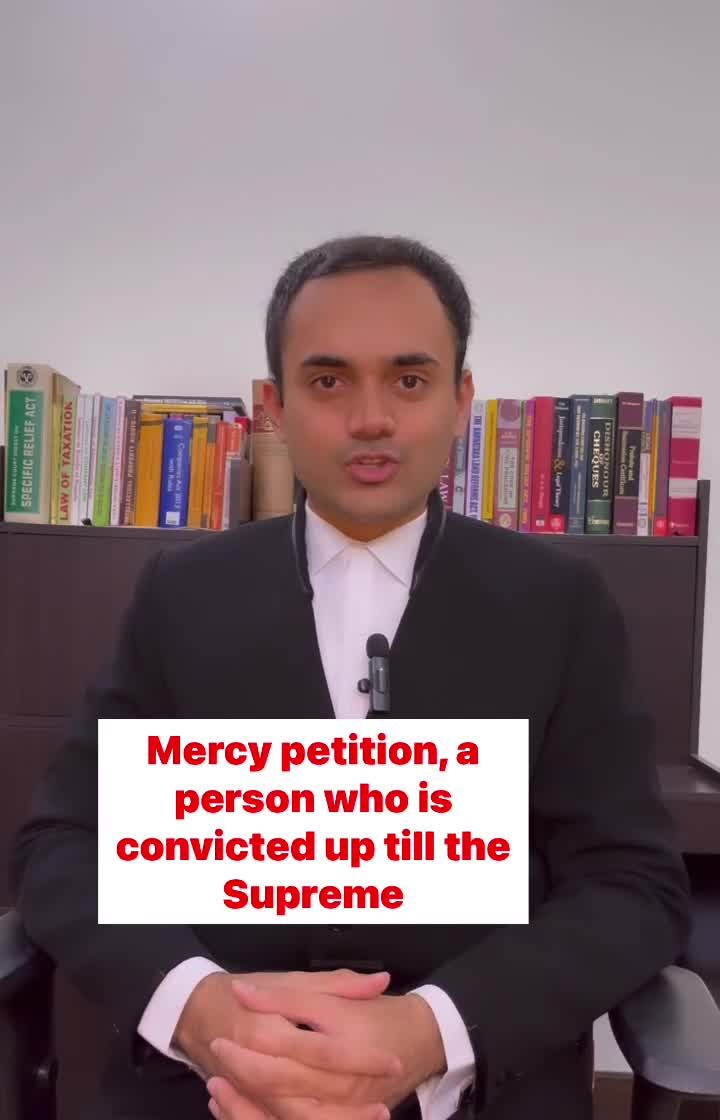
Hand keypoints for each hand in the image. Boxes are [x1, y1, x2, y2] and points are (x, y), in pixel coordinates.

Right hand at [174, 968, 398, 1119]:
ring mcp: (251, 1091)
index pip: (322, 1051)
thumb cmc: (248, 992)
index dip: (360, 1059)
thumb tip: (380, 982)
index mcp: (268, 1030)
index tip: (393, 1061)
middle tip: (388, 1101)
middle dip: (352, 1103)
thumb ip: (337, 984)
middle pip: (309, 1095)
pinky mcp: (251, 1103)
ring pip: (296, 1118)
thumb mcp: (291, 981)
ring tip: (376, 1115)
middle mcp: (257, 1067)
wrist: (197, 1012)